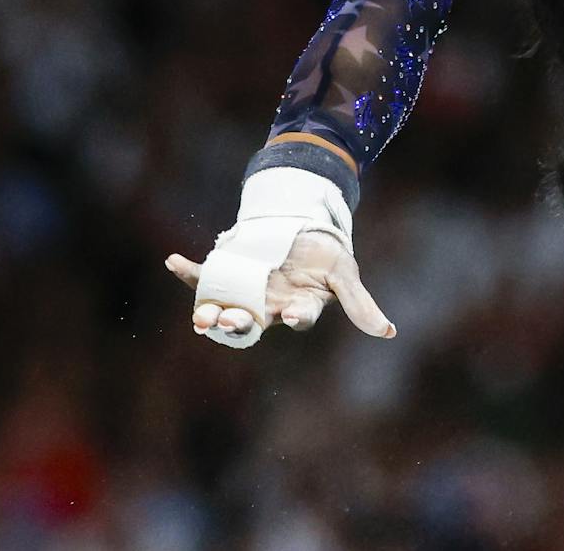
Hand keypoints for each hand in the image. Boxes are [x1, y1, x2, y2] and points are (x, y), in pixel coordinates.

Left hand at [165, 228, 394, 344]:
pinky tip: (173, 262)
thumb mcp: (345, 274)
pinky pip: (205, 277)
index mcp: (298, 308)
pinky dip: (188, 272)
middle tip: (227, 322)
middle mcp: (268, 306)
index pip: (298, 317)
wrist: (300, 230)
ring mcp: (245, 292)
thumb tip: (390, 333)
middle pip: (252, 322)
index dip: (296, 317)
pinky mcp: (228, 274)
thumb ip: (359, 304)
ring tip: (201, 316)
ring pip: (224, 308)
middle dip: (238, 323)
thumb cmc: (325, 256)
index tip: (291, 315)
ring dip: (210, 312)